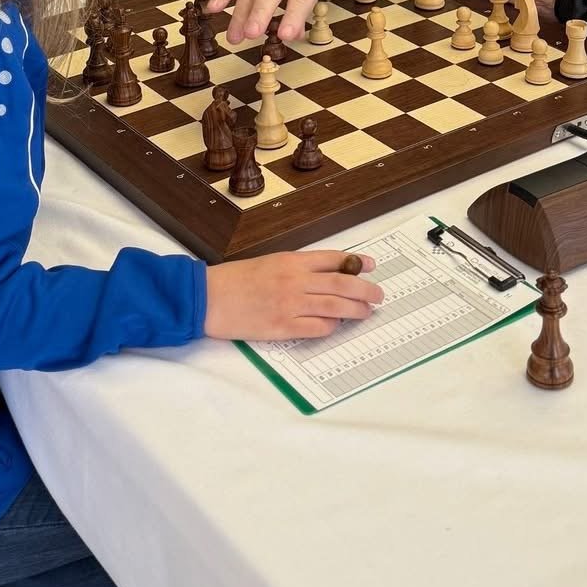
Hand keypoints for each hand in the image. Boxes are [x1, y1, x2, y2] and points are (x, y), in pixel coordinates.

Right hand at [204, 251, 382, 340]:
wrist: (208, 298)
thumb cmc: (235, 279)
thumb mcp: (269, 262)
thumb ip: (297, 268)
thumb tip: (328, 275)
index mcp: (290, 260)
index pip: (332, 259)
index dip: (356, 262)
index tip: (371, 265)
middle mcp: (294, 280)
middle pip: (341, 283)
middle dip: (365, 289)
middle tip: (378, 295)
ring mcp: (289, 305)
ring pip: (335, 306)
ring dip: (355, 310)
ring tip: (365, 312)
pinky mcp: (282, 327)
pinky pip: (317, 327)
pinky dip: (331, 326)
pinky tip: (335, 324)